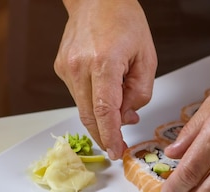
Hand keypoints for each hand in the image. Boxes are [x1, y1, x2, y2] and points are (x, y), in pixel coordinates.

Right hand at [55, 0, 157, 159]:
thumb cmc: (124, 21)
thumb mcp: (147, 58)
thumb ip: (140, 93)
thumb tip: (126, 117)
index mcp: (103, 62)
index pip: (104, 111)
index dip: (110, 136)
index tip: (116, 152)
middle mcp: (79, 67)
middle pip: (89, 116)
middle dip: (104, 134)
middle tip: (118, 144)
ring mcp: (67, 68)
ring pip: (83, 107)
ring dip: (101, 114)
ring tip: (120, 97)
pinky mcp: (61, 68)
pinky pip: (78, 95)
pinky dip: (93, 100)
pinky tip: (106, 86)